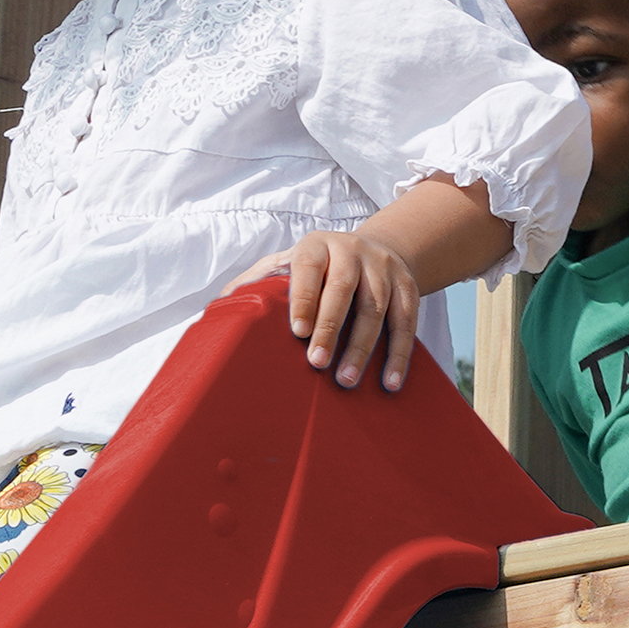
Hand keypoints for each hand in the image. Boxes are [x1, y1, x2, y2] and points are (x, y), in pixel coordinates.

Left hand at [253, 229, 423, 392]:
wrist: (376, 250)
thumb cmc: (320, 269)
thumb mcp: (288, 264)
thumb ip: (257, 282)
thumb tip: (220, 309)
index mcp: (317, 246)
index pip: (309, 268)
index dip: (303, 298)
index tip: (297, 332)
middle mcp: (353, 251)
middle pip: (344, 290)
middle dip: (331, 328)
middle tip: (318, 363)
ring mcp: (384, 268)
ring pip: (376, 309)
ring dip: (362, 348)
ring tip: (346, 380)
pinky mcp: (408, 286)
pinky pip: (406, 323)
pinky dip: (399, 354)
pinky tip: (389, 381)